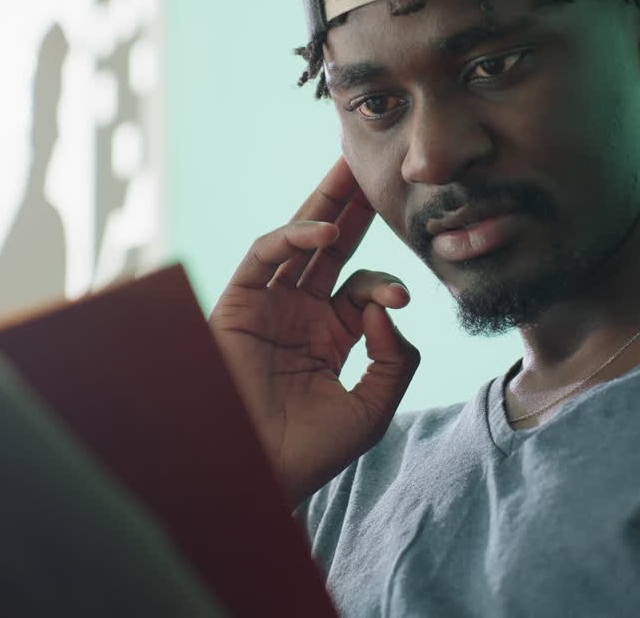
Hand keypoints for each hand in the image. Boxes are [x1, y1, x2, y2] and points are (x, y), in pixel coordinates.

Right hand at [209, 158, 419, 506]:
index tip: (401, 302)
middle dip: (353, 207)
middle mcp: (298, 313)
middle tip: (374, 166)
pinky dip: (292, 237)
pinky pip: (264, 256)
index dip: (385, 286)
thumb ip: (393, 358)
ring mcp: (268, 305)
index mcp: (330, 336)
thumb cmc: (310, 452)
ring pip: (297, 240)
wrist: (257, 474)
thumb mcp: (371, 408)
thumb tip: (385, 307)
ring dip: (324, 203)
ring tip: (350, 170)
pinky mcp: (238, 302)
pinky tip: (324, 232)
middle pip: (331, 248)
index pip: (363, 288)